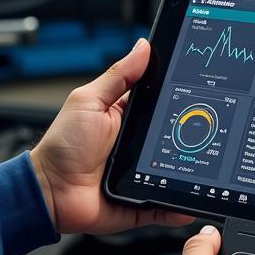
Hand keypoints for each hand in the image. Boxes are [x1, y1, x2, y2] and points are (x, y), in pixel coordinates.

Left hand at [29, 38, 193, 235]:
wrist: (49, 191)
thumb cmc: (62, 146)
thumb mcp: (89, 101)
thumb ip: (118, 76)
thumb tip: (143, 47)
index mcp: (126, 117)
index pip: (160, 103)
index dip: (179, 97)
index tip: (201, 90)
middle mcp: (137, 145)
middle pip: (174, 137)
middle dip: (191, 135)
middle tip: (205, 131)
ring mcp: (140, 174)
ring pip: (175, 172)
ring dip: (188, 170)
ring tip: (205, 165)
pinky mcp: (140, 202)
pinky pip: (165, 206)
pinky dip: (177, 207)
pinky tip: (189, 203)